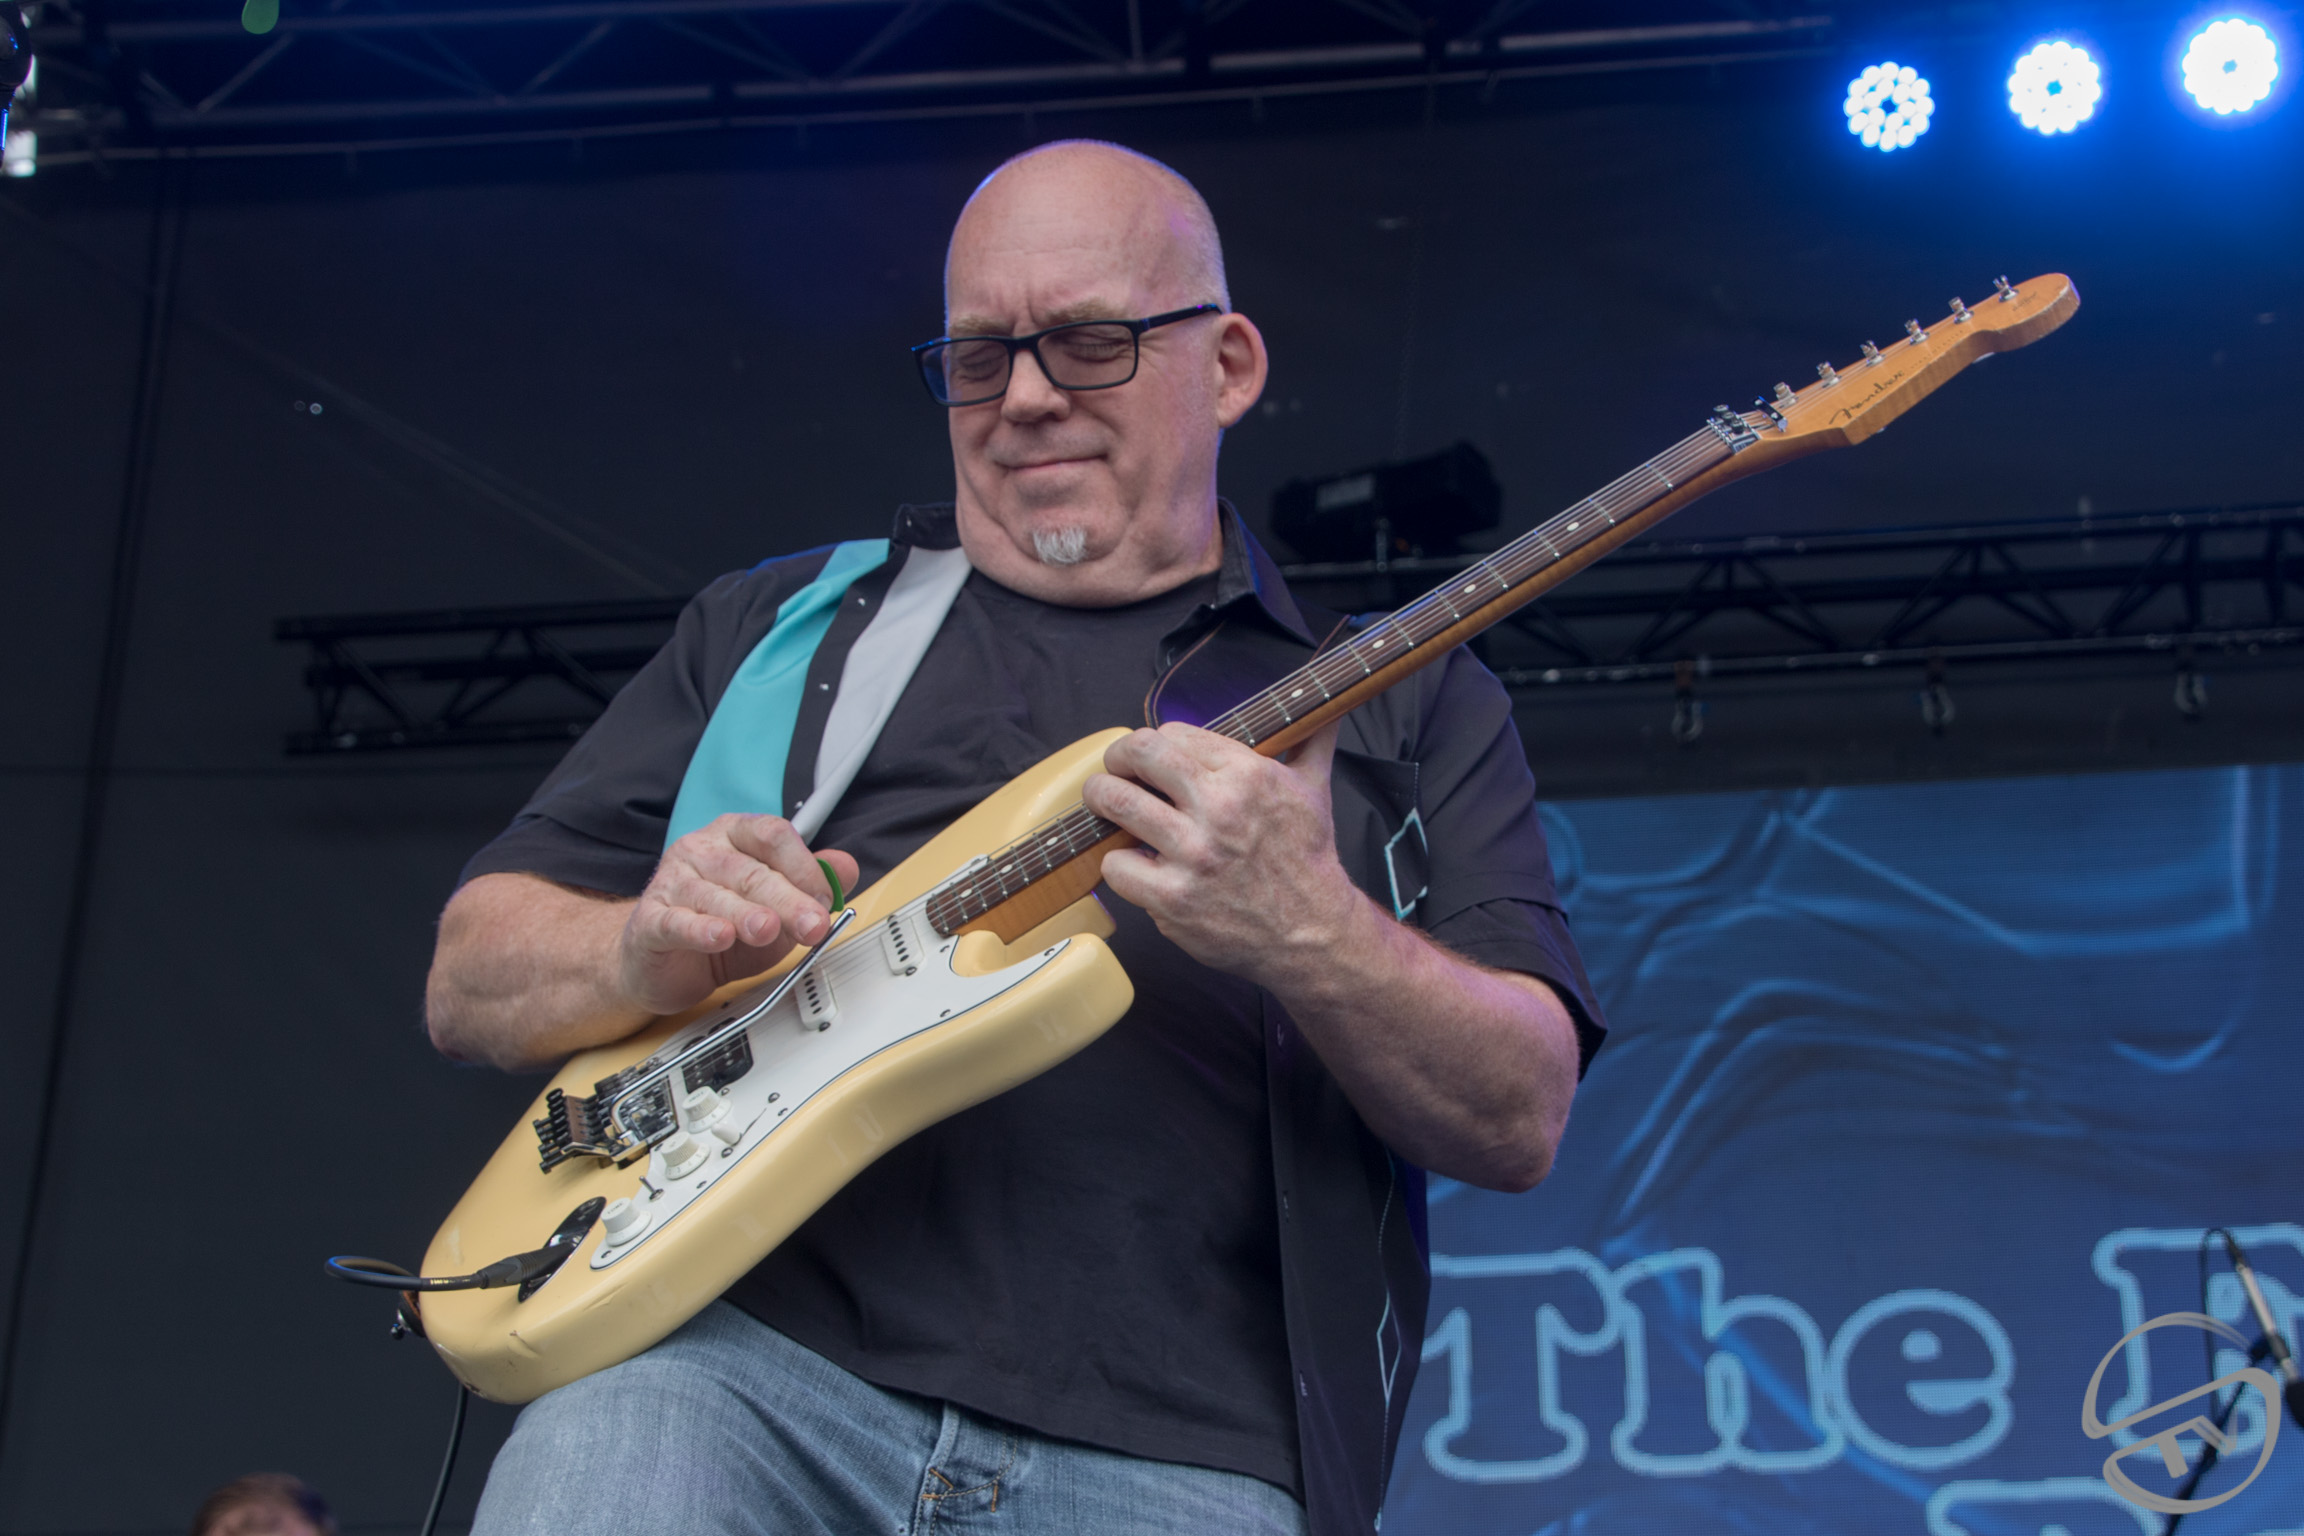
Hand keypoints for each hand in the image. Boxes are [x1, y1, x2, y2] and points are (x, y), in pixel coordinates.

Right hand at [617, 814, 860, 1016]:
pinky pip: (676, 922)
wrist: (661, 962)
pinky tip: (719, 937)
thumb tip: (846, 868)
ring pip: (715, 895)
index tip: (825, 897)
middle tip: (812, 923)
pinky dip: (700, 930)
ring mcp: (672, 883)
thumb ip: (810, 885)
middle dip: (787, 899)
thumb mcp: (776, 906)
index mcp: (734, 836)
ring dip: (746, 914)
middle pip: (750, 870)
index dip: (803, 865)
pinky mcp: (650, 919)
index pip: (772, 834)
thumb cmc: (720, 925)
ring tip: (767, 929)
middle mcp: (701, 851)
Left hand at [1083, 720, 1364, 988]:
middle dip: (1117, 757)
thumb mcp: (1315, 788)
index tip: (1152, 756)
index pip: (1173, 734)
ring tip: (1104, 803)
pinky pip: (1115, 866)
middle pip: (1137, 754)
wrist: (1313, 931)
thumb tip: (1326, 704)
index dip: (1157, 742)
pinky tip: (1136, 864)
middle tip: (1115, 771)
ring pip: (1115, 803)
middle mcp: (1219, 809)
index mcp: (1247, 775)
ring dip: (1101, 799)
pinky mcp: (1172, 898)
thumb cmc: (1307, 858)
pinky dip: (1118, 863)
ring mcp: (1193, 855)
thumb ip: (1313, 738)